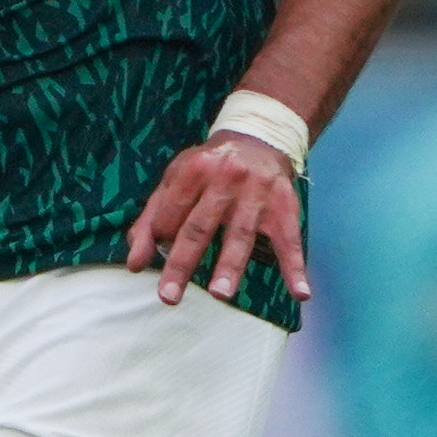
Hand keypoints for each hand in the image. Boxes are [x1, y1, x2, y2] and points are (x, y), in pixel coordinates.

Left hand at [121, 129, 310, 307]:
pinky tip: (300, 292)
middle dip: (182, 263)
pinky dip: (295, 267)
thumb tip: (135, 265)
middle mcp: (225, 179)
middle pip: (199, 227)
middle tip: (169, 297)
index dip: (160, 236)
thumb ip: (152, 220)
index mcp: (193, 170)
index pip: (170, 212)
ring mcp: (257, 194)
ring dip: (231, 265)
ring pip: (240, 234)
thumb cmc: (209, 168)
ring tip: (220, 293)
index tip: (157, 256)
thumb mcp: (175, 181)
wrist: (259, 139)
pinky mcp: (284, 206)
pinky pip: (290, 241)